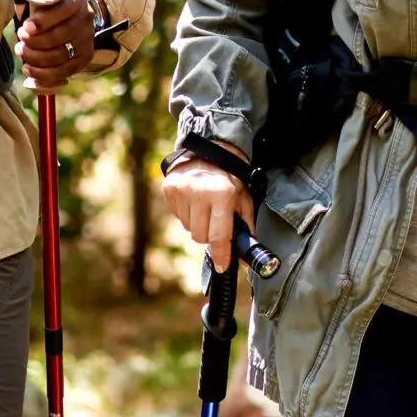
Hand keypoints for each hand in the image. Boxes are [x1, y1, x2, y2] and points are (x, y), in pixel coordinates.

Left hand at [11, 0, 97, 89]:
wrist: (69, 14)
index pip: (65, 9)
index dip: (45, 20)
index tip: (26, 27)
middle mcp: (86, 18)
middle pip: (62, 36)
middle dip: (36, 42)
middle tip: (20, 41)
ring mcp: (86, 40)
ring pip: (62, 56)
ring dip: (37, 58)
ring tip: (23, 52)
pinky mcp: (83, 58)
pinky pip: (65, 72)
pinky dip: (44, 75)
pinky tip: (29, 70)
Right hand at [163, 147, 256, 271]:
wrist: (210, 150)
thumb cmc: (230, 178)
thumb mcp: (243, 200)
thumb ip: (246, 229)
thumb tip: (245, 261)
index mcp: (222, 195)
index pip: (218, 236)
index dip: (221, 254)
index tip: (222, 266)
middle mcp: (200, 192)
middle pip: (200, 236)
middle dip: (209, 235)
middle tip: (216, 221)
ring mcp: (182, 190)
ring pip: (188, 228)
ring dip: (197, 224)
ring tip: (205, 207)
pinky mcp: (170, 189)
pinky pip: (178, 216)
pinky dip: (187, 214)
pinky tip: (194, 200)